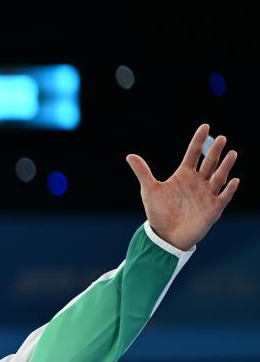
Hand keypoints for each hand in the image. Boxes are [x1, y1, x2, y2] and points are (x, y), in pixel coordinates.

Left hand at [125, 124, 238, 251]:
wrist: (165, 235)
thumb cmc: (159, 212)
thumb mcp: (150, 190)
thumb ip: (143, 172)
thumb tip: (130, 156)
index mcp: (184, 175)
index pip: (193, 153)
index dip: (198, 140)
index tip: (205, 126)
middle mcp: (198, 182)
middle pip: (209, 163)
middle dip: (215, 151)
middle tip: (221, 138)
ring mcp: (207, 195)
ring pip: (219, 177)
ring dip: (225, 166)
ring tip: (232, 153)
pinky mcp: (213, 209)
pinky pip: (223, 197)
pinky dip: (228, 189)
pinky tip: (233, 180)